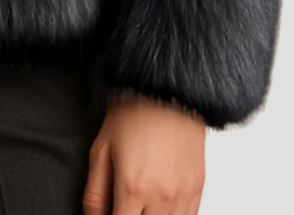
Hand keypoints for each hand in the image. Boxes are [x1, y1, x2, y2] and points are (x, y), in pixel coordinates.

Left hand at [83, 92, 205, 214]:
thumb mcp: (101, 149)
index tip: (110, 213)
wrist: (167, 91)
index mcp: (132, 187)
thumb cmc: (134, 114)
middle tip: (124, 203)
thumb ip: (94, 193)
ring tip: (141, 203)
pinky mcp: (198, 189)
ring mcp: (183, 195)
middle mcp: (161, 196)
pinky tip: (159, 205)